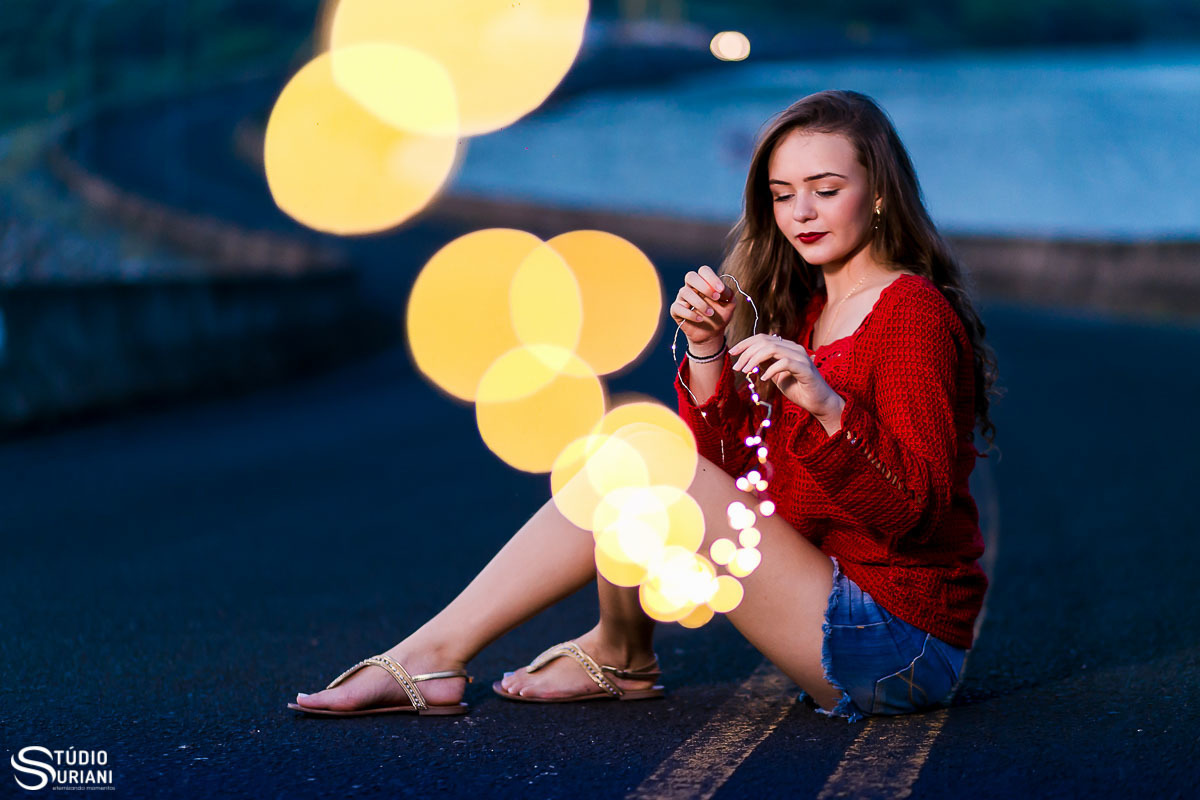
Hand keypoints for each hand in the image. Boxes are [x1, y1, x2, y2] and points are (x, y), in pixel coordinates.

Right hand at [669, 265, 735, 350]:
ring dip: (700, 303)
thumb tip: (722, 289)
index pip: (704, 271)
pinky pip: (678, 307)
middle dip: (704, 286)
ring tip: (710, 313)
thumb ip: (728, 294)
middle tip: (716, 298)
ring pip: (685, 292)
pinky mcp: (676, 311)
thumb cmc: (720, 316)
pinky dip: (690, 314)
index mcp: (704, 282)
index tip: (721, 290)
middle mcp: (691, 288)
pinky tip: (700, 319)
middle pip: (690, 276)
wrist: (711, 334)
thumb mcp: (729, 304)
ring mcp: (682, 298)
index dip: (712, 278)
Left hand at [728, 334, 845, 429]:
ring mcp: (801, 357)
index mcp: (787, 347)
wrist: (818, 402)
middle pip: (765, 341)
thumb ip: (765, 364)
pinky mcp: (805, 368)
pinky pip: (784, 363)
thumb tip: (748, 357)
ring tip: (746, 371)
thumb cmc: (798, 388)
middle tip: (737, 367)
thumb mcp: (775, 374)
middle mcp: (794, 348)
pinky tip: (764, 379)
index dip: (745, 343)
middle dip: (747, 353)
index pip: (763, 338)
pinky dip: (771, 369)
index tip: (732, 352)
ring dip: (755, 359)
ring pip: (773, 348)